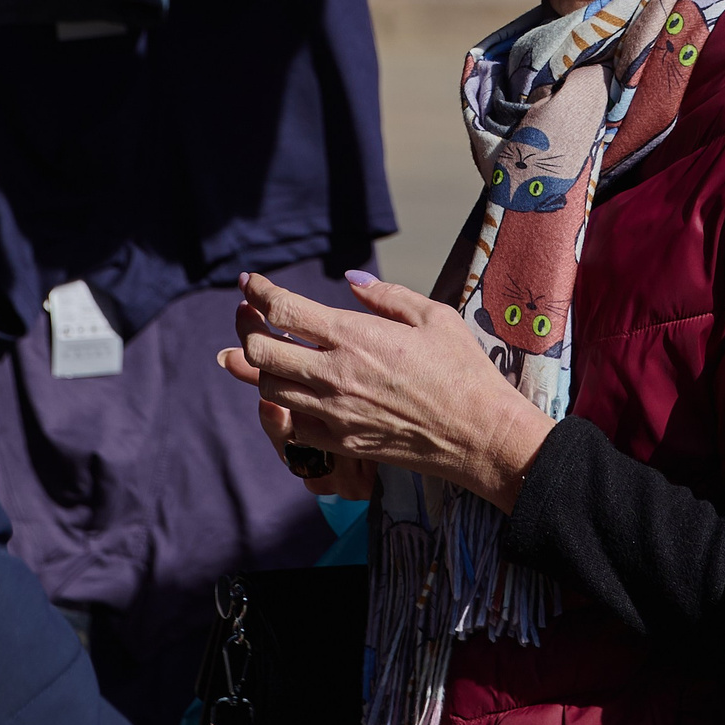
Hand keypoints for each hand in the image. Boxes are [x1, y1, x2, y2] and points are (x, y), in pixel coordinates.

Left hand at [217, 270, 555, 512]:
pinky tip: (286, 395)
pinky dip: (281, 408)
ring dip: (256, 367)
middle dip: (246, 327)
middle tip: (246, 315)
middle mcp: (334, 374)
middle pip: (260, 350)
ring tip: (250, 352)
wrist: (479, 434)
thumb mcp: (432, 315)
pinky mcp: (340, 443)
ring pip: (269, 388)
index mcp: (354, 335)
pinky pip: (291, 425)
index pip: (283, 309)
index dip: (258, 292)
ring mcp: (333, 413)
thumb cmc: (463, 370)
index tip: (249, 283)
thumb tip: (350, 281)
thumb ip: (385, 295)